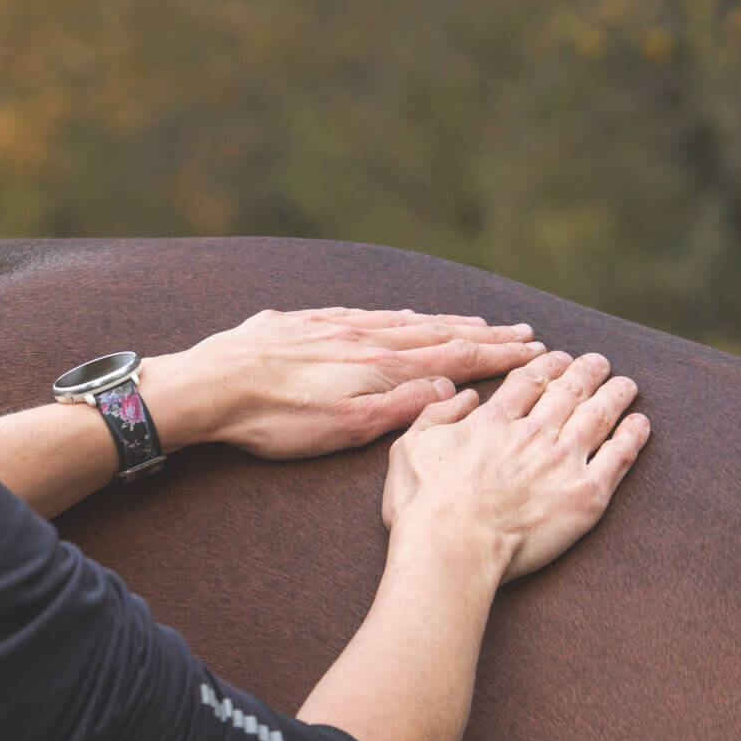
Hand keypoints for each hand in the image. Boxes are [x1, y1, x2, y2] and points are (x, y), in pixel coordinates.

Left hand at [142, 307, 546, 459]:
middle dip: (483, 334)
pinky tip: (402, 315)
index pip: (454, 356)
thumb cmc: (273, 418)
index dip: (496, 354)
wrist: (209, 385)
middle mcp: (365, 337)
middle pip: (436, 333)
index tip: (532, 350)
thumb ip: (400, 407)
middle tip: (522, 332)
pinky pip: (366, 313)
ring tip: (474, 322)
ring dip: (445, 322)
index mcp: (381, 365)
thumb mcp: (344, 426)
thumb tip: (450, 387)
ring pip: (403, 321)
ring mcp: (334, 325)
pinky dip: (398, 315)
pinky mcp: (303, 322)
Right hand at [381, 350, 648, 580]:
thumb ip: (436, 414)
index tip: (557, 358)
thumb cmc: (424, 506)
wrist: (452, 548)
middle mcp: (533, 433)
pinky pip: (619, 456)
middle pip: (569, 391)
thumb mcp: (409, 448)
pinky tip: (641, 422)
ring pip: (598, 415)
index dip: (546, 365)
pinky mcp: (587, 494)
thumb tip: (465, 395)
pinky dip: (632, 436)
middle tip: (598, 362)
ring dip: (614, 394)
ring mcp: (563, 461)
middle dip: (586, 371)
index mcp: (493, 421)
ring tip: (626, 384)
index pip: (528, 381)